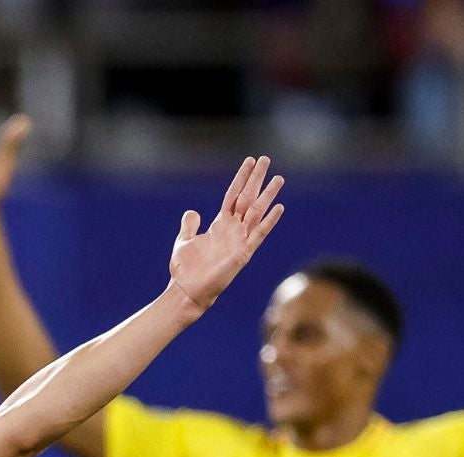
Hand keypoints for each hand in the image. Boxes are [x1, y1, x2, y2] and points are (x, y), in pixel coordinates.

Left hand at [168, 156, 285, 312]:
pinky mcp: (243, 254)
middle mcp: (233, 230)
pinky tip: (279, 207)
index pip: (234, 195)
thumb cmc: (185, 269)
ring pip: (256, 212)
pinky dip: (268, 221)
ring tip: (278, 178)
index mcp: (220, 225)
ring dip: (267, 195)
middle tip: (266, 159)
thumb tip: (192, 212)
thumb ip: (190, 225)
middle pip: (247, 198)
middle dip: (256, 179)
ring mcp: (240, 241)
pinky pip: (258, 234)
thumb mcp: (184, 241)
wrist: (187, 291)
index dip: (241, 178)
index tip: (250, 161)